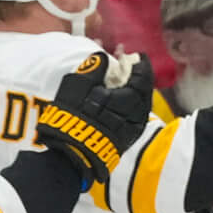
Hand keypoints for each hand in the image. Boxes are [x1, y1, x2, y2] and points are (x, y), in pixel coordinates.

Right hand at [39, 52, 153, 183]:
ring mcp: (133, 128)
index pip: (142, 74)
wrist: (69, 156)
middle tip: (129, 71)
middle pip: (144, 91)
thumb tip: (103, 58)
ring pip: (140, 106)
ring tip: (123, 89)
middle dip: (137, 79)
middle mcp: (137, 112)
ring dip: (134, 95)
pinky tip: (119, 108)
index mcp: (130, 96)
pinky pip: (134, 119)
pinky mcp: (125, 141)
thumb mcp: (77, 86)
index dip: (138, 63)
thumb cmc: (71, 118)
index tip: (134, 55)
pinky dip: (129, 109)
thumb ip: (93, 69)